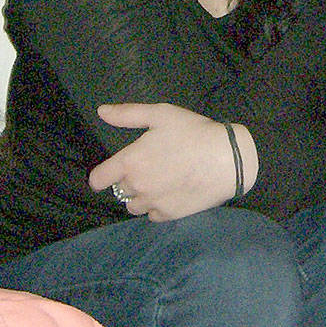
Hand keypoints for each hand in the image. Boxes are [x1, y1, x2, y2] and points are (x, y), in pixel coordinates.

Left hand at [89, 103, 257, 219]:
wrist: (227, 159)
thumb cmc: (192, 132)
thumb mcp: (160, 114)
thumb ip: (128, 114)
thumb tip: (101, 111)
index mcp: (130, 162)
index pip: (98, 179)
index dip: (102, 174)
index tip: (111, 170)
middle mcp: (137, 187)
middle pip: (119, 190)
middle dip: (129, 179)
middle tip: (150, 166)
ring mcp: (153, 203)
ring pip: (134, 205)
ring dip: (141, 196)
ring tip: (160, 181)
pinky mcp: (169, 215)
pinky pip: (153, 215)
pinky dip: (157, 207)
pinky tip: (171, 192)